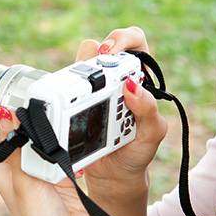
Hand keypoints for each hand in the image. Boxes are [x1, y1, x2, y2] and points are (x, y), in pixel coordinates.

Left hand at [0, 110, 103, 215]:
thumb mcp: (24, 182)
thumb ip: (17, 148)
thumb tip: (4, 114)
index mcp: (2, 163)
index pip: (2, 125)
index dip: (11, 109)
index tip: (25, 92)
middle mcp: (19, 163)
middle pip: (28, 127)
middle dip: (39, 117)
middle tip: (51, 105)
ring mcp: (40, 167)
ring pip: (48, 134)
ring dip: (57, 130)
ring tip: (65, 124)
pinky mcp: (61, 171)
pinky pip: (65, 147)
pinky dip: (71, 143)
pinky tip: (75, 140)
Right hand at [77, 27, 168, 193]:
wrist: (114, 177)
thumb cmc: (137, 153)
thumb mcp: (152, 134)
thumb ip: (148, 110)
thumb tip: (132, 85)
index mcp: (139, 79)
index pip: (135, 41)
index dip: (124, 39)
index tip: (112, 53)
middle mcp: (115, 79)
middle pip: (102, 47)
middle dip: (96, 51)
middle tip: (93, 65)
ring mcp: (93, 90)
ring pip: (80, 65)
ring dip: (77, 71)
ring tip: (78, 87)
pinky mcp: (75, 103)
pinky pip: (65, 87)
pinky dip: (63, 90)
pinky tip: (65, 101)